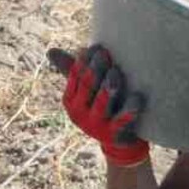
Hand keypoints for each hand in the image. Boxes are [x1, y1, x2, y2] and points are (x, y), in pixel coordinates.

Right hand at [54, 45, 149, 167]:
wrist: (120, 142)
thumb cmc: (105, 108)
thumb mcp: (89, 91)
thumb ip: (75, 72)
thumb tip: (50, 50)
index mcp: (71, 101)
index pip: (75, 76)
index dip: (84, 61)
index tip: (95, 47)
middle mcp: (79, 114)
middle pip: (87, 87)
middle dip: (95, 69)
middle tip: (104, 54)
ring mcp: (96, 126)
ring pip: (102, 103)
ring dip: (108, 87)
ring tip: (116, 72)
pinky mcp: (114, 135)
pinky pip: (123, 121)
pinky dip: (130, 109)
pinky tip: (137, 97)